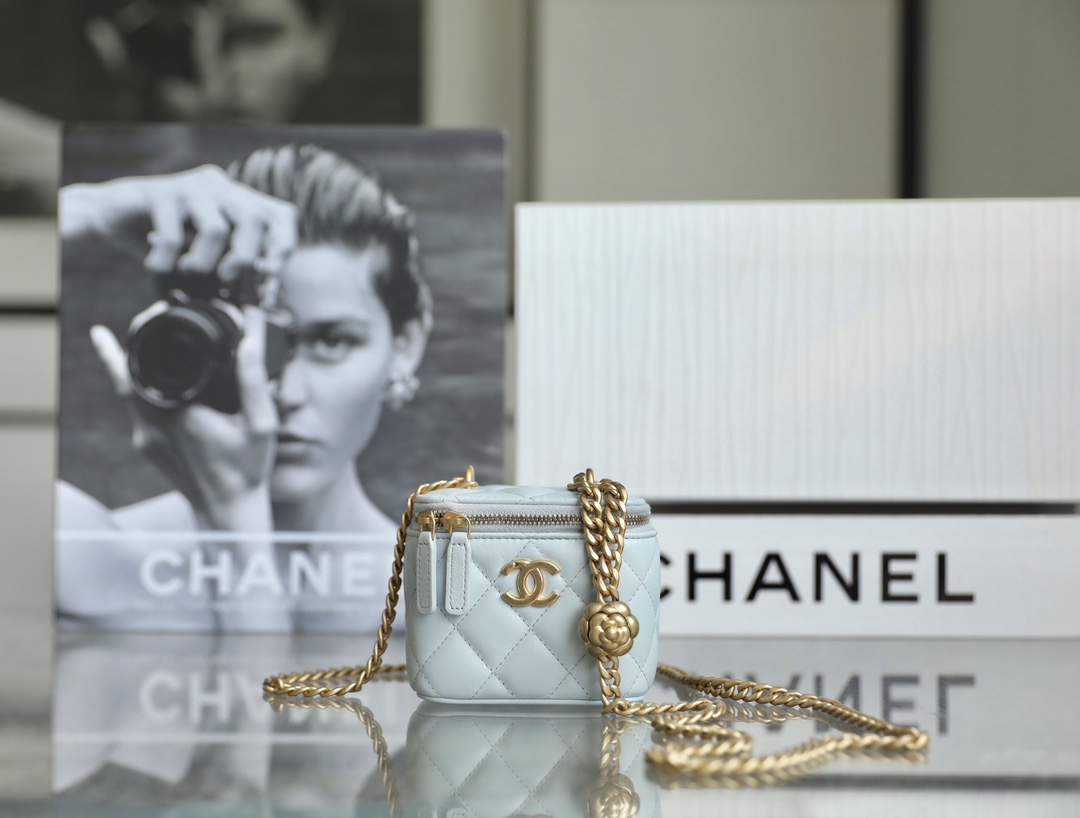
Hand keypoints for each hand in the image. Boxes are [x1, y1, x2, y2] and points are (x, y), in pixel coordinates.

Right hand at [60, 164, 297, 280]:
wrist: (112, 216)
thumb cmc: (167, 242)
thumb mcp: (206, 254)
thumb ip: (231, 264)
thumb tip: (262, 297)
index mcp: (239, 201)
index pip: (281, 215)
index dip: (284, 243)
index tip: (271, 272)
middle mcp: (221, 187)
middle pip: (254, 219)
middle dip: (243, 258)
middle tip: (225, 277)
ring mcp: (191, 186)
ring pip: (216, 229)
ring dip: (201, 262)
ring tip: (185, 270)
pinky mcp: (160, 191)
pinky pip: (174, 234)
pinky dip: (166, 260)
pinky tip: (156, 265)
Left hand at [90, 306, 277, 531]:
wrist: (227, 513)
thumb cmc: (247, 470)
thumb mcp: (260, 424)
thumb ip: (253, 379)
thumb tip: (249, 339)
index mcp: (179, 414)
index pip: (145, 362)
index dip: (143, 332)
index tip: (153, 312)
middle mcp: (153, 426)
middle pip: (125, 374)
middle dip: (125, 345)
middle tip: (136, 321)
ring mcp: (145, 439)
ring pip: (126, 393)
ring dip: (125, 367)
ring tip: (118, 343)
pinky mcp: (146, 448)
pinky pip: (135, 410)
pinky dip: (137, 390)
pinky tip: (148, 380)